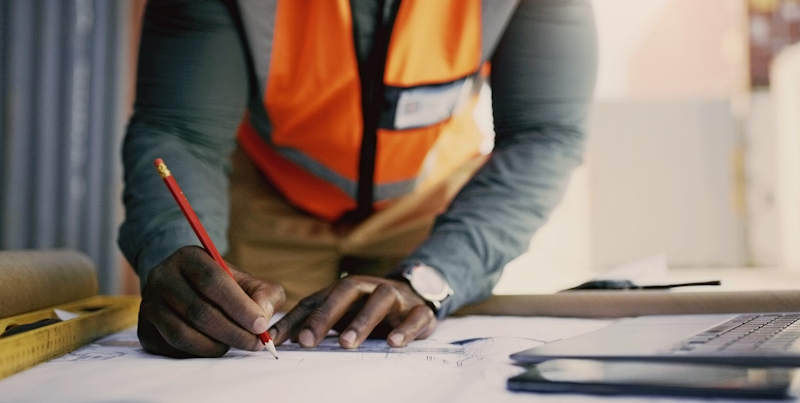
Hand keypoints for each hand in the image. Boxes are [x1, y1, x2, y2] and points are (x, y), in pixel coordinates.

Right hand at [138, 246, 284, 357]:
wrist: (186, 289)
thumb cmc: (224, 287)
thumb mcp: (248, 281)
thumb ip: (265, 294)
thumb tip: (262, 315)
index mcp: (189, 257)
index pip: (213, 282)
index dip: (239, 307)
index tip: (261, 326)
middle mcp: (162, 277)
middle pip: (199, 311)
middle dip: (233, 332)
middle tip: (256, 344)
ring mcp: (149, 304)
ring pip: (183, 334)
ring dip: (216, 346)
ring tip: (235, 344)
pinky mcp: (144, 330)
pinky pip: (173, 349)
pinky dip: (199, 353)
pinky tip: (215, 347)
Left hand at [269, 275, 436, 348]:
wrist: (419, 296)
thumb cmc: (370, 309)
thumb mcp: (343, 314)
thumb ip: (314, 324)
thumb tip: (278, 340)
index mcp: (345, 289)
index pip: (316, 300)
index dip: (295, 319)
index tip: (276, 341)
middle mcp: (369, 287)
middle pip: (346, 291)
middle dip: (325, 315)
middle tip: (308, 341)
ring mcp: (396, 297)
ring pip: (380, 300)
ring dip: (362, 320)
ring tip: (346, 343)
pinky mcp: (419, 311)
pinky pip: (415, 316)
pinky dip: (405, 329)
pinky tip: (393, 343)